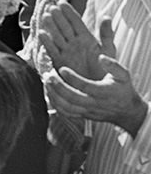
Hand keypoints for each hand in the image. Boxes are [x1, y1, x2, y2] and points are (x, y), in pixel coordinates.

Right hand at [39, 2, 103, 78]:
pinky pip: (52, 50)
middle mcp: (74, 42)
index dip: (69, 13)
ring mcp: (66, 51)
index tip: (62, 3)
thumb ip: (106, 34)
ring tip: (45, 16)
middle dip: (58, 17)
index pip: (76, 22)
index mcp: (86, 37)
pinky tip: (42, 33)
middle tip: (51, 7)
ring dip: (51, 26)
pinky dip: (47, 42)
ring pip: (57, 36)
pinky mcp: (59, 61)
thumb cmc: (106, 69)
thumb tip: (106, 16)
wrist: (98, 89)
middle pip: (64, 27)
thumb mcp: (108, 50)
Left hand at [44, 19, 148, 136]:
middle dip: (58, 87)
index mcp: (105, 92)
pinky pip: (66, 113)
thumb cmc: (123, 90)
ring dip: (54, 95)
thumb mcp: (124, 75)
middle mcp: (95, 104)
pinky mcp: (83, 115)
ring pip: (67, 107)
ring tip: (46, 82)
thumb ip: (114, 65)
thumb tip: (101, 57)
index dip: (73, 78)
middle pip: (73, 98)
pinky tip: (49, 92)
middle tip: (48, 75)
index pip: (86, 87)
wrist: (127, 112)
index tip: (62, 68)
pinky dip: (55, 104)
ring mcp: (88, 111)